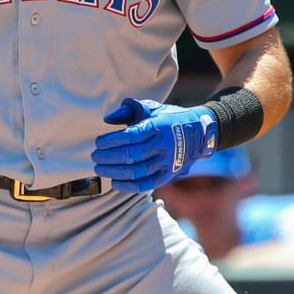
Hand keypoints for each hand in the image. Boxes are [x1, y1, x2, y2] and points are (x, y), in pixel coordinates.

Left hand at [91, 98, 217, 192]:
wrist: (199, 132)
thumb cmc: (167, 118)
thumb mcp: (149, 107)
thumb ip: (126, 110)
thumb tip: (107, 120)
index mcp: (156, 126)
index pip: (130, 136)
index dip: (111, 141)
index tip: (98, 143)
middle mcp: (163, 145)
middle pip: (131, 155)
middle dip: (108, 158)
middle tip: (94, 157)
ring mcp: (167, 162)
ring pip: (137, 171)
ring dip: (115, 172)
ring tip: (100, 169)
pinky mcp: (169, 174)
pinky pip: (147, 184)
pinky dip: (129, 186)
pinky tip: (115, 183)